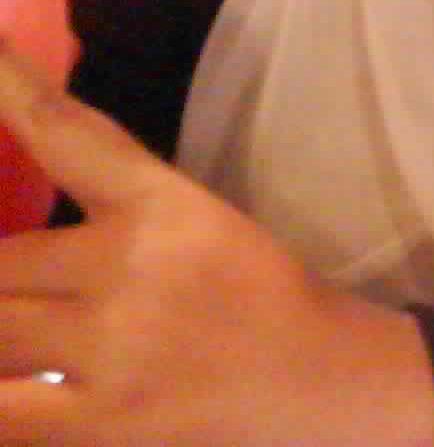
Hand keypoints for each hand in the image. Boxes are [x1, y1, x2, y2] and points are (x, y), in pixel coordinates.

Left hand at [0, 42, 433, 446]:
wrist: (331, 378)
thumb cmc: (264, 297)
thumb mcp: (202, 225)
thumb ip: (117, 213)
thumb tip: (21, 235)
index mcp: (165, 205)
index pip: (67, 134)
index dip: (8, 88)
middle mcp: (132, 264)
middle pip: (0, 261)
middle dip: (3, 283)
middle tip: (36, 294)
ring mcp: (114, 346)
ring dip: (2, 337)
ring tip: (31, 340)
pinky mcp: (103, 421)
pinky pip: (3, 412)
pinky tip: (16, 387)